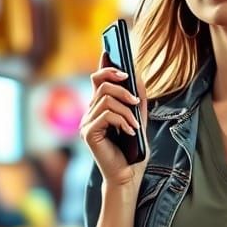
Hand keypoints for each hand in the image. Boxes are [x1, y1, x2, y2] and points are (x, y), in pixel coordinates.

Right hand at [80, 58, 149, 187]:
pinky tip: (130, 132)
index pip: (98, 79)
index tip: (110, 50)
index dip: (104, 64)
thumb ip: (137, 100)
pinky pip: (106, 114)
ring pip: (106, 98)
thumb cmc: (133, 151)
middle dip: (122, 87)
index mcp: (100, 108)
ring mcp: (87, 123)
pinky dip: (122, 120)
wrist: (128, 176)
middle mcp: (90, 113)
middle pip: (102, 83)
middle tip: (135, 100)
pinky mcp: (88, 133)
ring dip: (126, 110)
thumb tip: (137, 76)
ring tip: (135, 125)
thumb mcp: (139, 120)